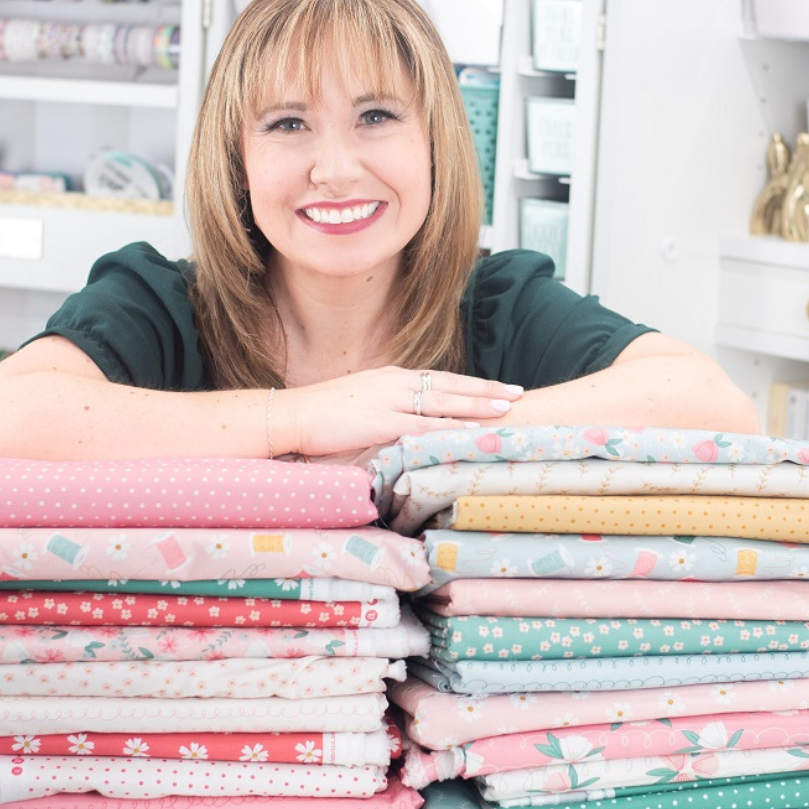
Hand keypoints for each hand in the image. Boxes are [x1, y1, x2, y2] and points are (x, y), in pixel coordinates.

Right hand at [275, 366, 522, 458]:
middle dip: (486, 390)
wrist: (292, 414)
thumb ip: (385, 407)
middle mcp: (395, 384)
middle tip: (517, 393)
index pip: (441, 379)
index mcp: (391, 378)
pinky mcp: (380, 421)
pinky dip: (449, 427)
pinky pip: (423, 425)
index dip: (472, 384)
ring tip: (507, 409)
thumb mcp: (359, 402)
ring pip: (444, 402)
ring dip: (477, 405)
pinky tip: (470, 431)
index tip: (498, 387)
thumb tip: (404, 421)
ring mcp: (389, 401)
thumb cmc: (320, 414)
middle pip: (451, 386)